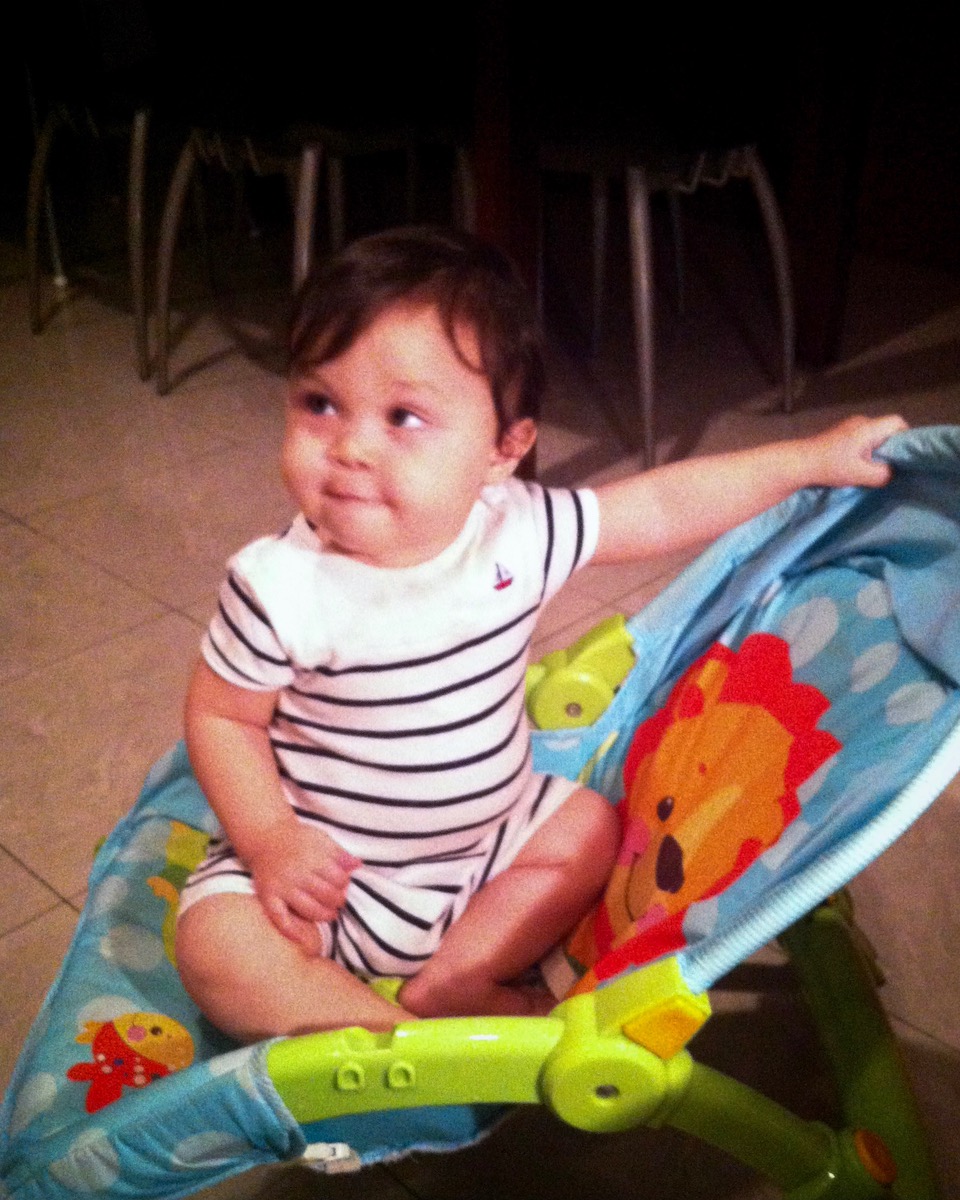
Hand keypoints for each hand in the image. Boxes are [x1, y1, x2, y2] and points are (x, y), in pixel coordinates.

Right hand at [246, 821, 359, 955]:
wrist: (265, 837)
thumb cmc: (297, 838)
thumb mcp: (321, 838)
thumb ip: (339, 853)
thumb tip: (357, 865)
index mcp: (311, 857)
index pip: (337, 878)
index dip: (344, 883)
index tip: (344, 883)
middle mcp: (296, 873)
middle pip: (326, 895)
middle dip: (337, 900)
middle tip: (338, 899)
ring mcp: (281, 887)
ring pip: (308, 909)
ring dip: (324, 915)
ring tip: (330, 913)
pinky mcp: (267, 897)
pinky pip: (279, 918)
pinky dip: (291, 931)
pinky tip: (302, 939)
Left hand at [806, 414, 907, 488]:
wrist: (799, 462)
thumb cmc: (830, 466)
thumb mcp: (860, 475)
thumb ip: (882, 474)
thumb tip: (893, 473)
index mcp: (868, 428)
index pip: (897, 422)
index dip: (906, 436)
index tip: (905, 455)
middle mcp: (861, 422)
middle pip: (886, 428)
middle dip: (892, 445)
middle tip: (892, 464)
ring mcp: (849, 426)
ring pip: (874, 434)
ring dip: (878, 449)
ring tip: (875, 466)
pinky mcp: (841, 433)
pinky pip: (863, 437)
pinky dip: (866, 449)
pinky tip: (860, 464)